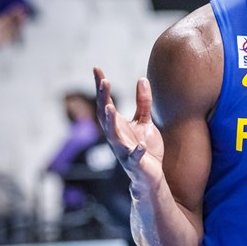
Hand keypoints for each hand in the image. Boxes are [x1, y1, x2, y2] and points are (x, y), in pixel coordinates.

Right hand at [93, 66, 164, 193]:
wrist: (149, 176)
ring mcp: (123, 151)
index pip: (105, 103)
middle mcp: (115, 137)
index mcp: (116, 126)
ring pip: (113, 136)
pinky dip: (137, 152)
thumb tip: (142, 79)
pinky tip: (141, 145)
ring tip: (110, 108)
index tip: (96, 69)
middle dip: (103, 99)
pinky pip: (134, 157)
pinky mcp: (135, 163)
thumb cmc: (144, 148)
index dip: (100, 87)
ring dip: (111, 122)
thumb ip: (143, 103)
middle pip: (105, 115)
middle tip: (103, 81)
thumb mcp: (144, 122)